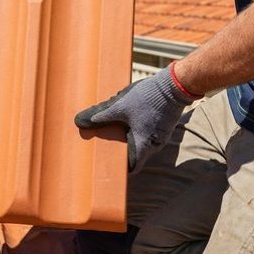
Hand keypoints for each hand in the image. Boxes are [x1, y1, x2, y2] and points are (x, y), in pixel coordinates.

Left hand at [74, 66, 198, 169]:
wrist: (175, 85)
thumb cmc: (148, 97)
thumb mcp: (120, 106)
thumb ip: (101, 115)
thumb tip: (79, 121)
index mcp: (144, 144)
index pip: (133, 167)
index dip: (121, 168)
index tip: (109, 165)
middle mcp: (155, 145)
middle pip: (137, 154)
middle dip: (122, 150)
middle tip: (107, 145)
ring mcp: (162, 136)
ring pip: (143, 142)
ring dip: (131, 138)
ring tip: (118, 129)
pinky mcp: (165, 126)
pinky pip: (149, 133)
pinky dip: (139, 130)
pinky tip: (131, 118)